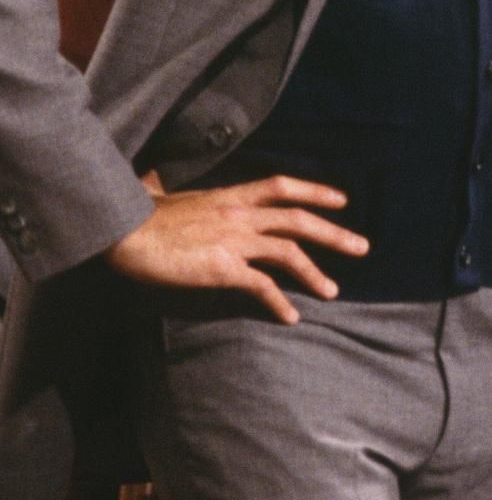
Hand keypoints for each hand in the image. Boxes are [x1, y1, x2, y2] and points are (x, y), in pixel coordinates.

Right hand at [105, 174, 367, 324]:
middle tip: (362, 247)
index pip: (280, 186)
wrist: (121, 232)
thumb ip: (178, 192)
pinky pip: (263, 286)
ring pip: (289, 252)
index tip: (341, 199)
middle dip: (335, 234)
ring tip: (333, 291)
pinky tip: (291, 317)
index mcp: (228, 196)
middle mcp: (238, 214)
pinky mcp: (224, 268)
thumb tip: (159, 182)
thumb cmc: (137, 217)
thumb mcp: (166, 196)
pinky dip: (281, 303)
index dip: (315, 191)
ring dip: (315, 273)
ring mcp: (233, 240)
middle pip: (298, 220)